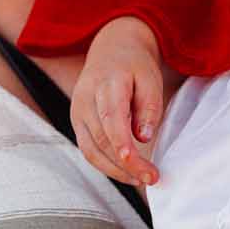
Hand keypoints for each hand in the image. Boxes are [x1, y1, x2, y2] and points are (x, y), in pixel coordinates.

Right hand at [71, 17, 164, 185]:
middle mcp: (85, 97)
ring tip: (141, 179)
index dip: (122, 144)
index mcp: (106, 82)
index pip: (111, 118)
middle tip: (152, 178)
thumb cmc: (134, 65)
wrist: (111, 49)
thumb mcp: (150, 78)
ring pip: (91, 150)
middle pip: (101, 139)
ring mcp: (77, 110)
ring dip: (115, 170)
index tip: (138, 165)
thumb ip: (148, 107)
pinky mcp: (76, 122)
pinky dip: (106, 165)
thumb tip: (143, 137)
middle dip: (126, 164)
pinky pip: (88, 149)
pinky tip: (126, 171)